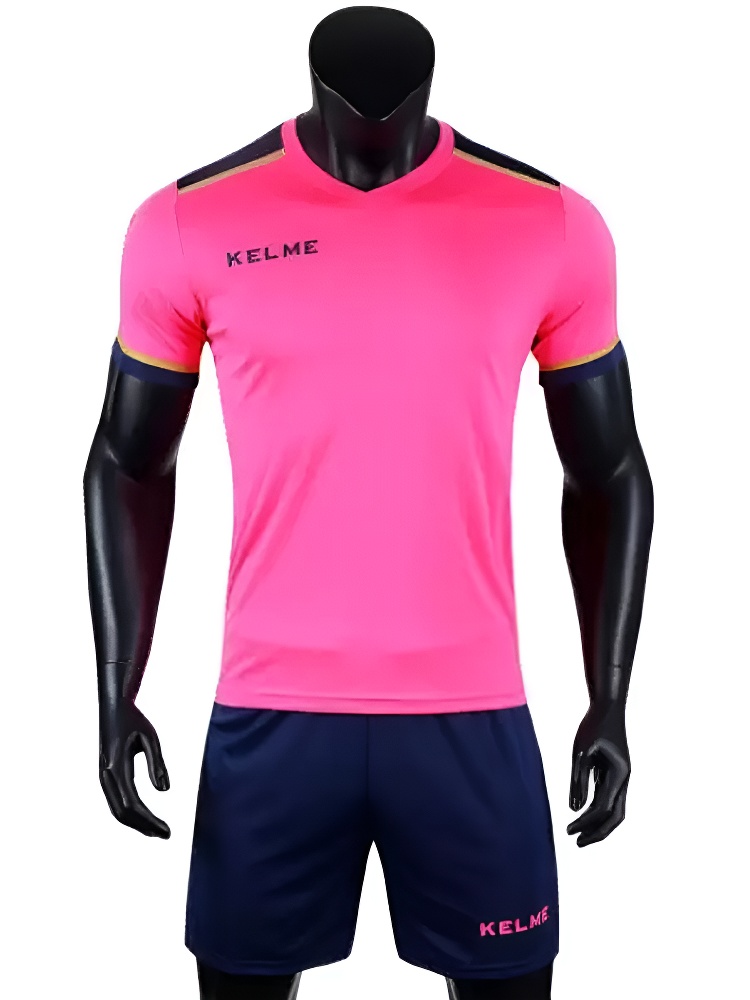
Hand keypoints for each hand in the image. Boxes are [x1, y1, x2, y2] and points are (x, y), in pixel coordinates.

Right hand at [99, 699, 170, 838]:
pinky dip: (130, 814)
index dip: (149, 820)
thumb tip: (164, 791)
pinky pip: (115, 802)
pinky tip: (144, 817)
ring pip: (116, 810)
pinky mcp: (106, 777)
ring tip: (158, 830)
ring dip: (137, 823)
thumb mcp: (150, 739)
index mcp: (117, 767)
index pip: (132, 803)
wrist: (113, 709)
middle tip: (166, 834)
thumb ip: (157, 764)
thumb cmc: (133, 721)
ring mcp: (103, 778)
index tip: (167, 830)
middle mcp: (106, 776)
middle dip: (144, 827)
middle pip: (123, 813)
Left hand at [567, 701, 629, 846]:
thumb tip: (574, 808)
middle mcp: (624, 779)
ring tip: (578, 834)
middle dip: (597, 832)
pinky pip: (609, 798)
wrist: (608, 707)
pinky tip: (581, 813)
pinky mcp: (614, 774)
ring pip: (615, 810)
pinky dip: (597, 810)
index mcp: (619, 774)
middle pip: (615, 816)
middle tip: (577, 843)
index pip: (603, 808)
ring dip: (598, 824)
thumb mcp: (580, 752)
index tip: (568, 831)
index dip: (585, 822)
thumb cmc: (593, 726)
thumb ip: (578, 780)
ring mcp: (621, 777)